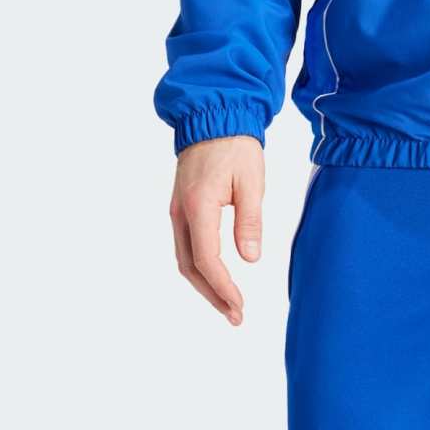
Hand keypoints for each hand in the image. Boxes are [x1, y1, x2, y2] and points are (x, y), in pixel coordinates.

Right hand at [169, 134, 264, 324]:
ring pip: (185, 258)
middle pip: (190, 266)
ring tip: (228, 303)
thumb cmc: (236, 144)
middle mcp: (181, 212)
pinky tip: (217, 276)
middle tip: (235, 315)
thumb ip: (249, 220)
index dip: (223, 287)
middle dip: (212, 294)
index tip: (240, 305)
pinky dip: (200, 266)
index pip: (207, 260)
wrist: (214, 115)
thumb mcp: (251, 180)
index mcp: (198, 206)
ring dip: (204, 284)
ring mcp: (177, 209)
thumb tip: (250, 259)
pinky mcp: (181, 206)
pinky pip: (186, 244)